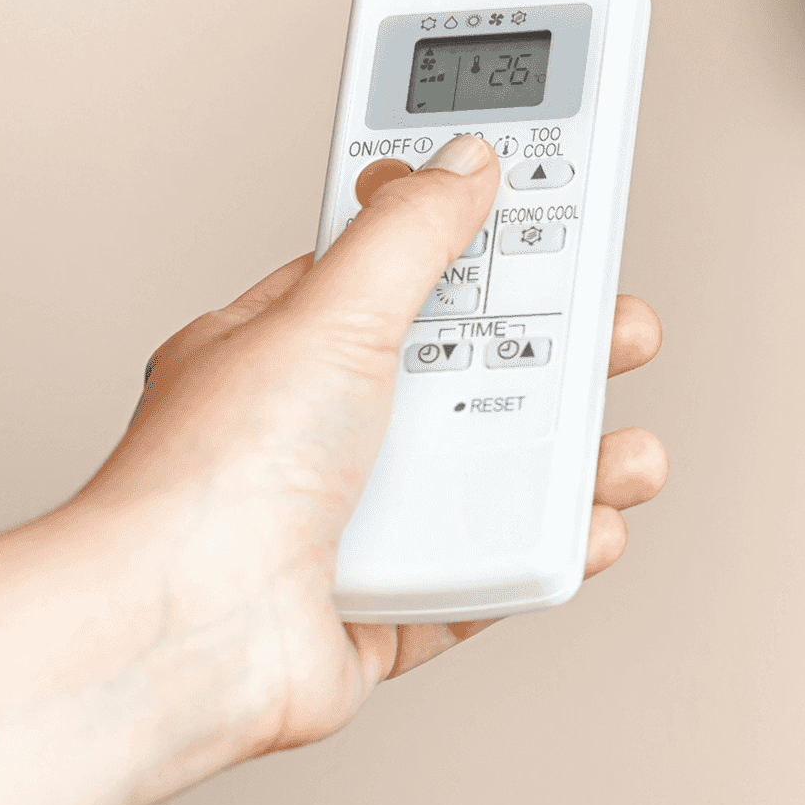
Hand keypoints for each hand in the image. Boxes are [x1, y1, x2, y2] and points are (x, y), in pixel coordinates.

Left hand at [79, 132, 666, 756]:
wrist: (180, 640)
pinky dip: (546, 552)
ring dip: (574, 461)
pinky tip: (587, 528)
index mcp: (288, 349)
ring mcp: (353, 525)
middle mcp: (320, 434)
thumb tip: (463, 164)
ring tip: (624, 454)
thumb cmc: (209, 481)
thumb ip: (409, 234)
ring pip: (491, 477)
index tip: (555, 225)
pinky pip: (489, 572)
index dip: (482, 248)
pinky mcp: (386, 607)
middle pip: (469, 376)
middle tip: (618, 334)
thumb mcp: (327, 315)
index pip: (402, 275)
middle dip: (560, 355)